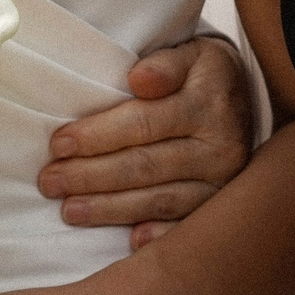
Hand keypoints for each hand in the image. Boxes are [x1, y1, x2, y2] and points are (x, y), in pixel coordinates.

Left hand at [39, 35, 253, 247]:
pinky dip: (159, 235)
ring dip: (110, 208)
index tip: (58, 144)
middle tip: (50, 182)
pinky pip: (187, 226)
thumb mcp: (191, 52)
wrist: (245, 96)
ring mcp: (224, 182)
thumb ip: (164, 63)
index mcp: (207, 104)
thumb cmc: (202, 73)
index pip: (143, 123)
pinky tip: (130, 242)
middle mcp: (220, 147)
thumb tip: (138, 79)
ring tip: (70, 210)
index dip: (97, 136)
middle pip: (145, 166)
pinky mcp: (222, 205)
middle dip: (91, 175)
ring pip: (160, 200)